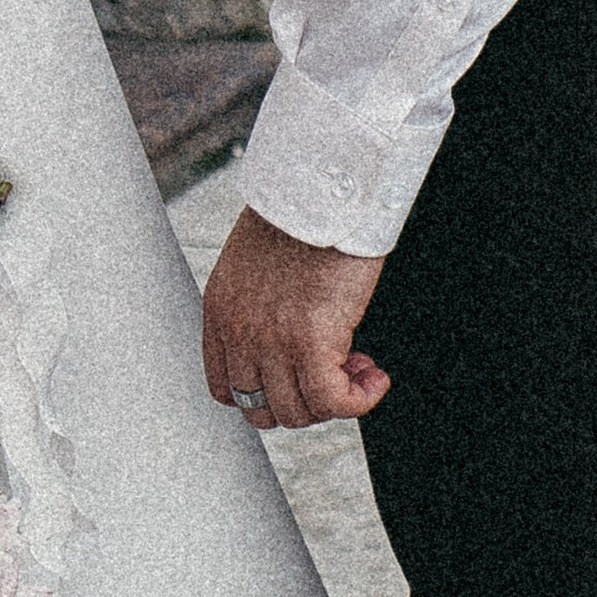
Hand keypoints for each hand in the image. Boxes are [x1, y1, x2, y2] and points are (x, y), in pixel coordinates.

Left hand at [200, 205, 387, 429]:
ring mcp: (272, 340)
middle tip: (335, 372)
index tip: (297, 378)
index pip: (224, 388)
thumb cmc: (301, 211)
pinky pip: (334, 402)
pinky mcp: (312, 342)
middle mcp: (239, 330)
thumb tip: (288, 334)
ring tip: (360, 367)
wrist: (323, 185)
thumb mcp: (256, 260)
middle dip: (303, 400)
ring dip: (334, 398)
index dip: (266, 394)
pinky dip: (360, 399)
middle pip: (262, 409)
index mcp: (220, 309)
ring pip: (298, 412)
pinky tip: (376, 377)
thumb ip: (258, 303)